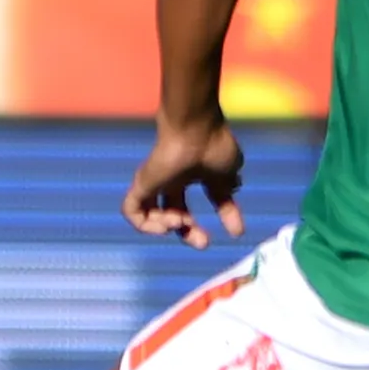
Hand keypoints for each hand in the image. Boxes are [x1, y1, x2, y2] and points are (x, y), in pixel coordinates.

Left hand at [124, 115, 245, 247]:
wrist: (194, 127)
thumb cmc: (212, 144)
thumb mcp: (227, 175)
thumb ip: (228, 196)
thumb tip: (234, 215)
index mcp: (194, 174)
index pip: (206, 199)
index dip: (222, 217)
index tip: (235, 231)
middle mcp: (172, 179)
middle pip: (174, 213)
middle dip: (188, 232)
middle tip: (203, 242)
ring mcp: (155, 180)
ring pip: (151, 215)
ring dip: (168, 227)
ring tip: (180, 222)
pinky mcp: (141, 182)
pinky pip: (132, 212)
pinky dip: (146, 225)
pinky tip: (166, 224)